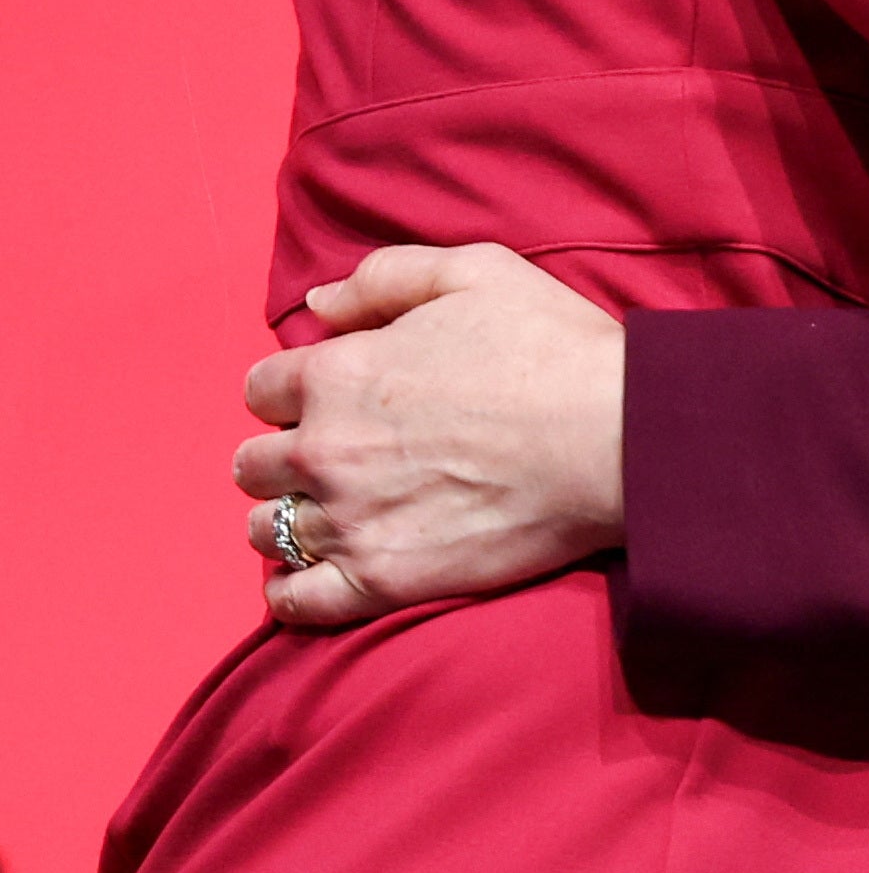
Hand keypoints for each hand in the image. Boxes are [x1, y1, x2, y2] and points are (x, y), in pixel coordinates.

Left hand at [234, 245, 624, 627]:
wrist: (611, 436)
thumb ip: (383, 279)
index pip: (262, 387)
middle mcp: (327, 449)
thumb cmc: (548, 346)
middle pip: (253, 463)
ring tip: (332, 512)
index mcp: (339, 372)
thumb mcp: (473, 272)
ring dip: (287, 517)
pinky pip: (295, 600)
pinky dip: (293, 589)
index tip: (328, 395)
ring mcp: (349, 522)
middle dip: (285, 453)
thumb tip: (317, 304)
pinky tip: (314, 574)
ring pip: (265, 529)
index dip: (293, 387)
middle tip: (335, 454)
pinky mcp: (380, 583)